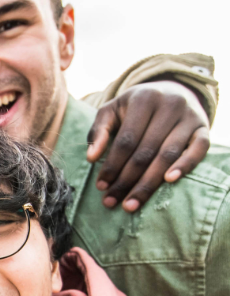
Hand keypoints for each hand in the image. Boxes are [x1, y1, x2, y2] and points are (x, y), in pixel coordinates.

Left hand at [87, 81, 209, 211]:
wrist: (171, 91)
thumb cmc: (135, 107)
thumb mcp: (112, 110)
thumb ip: (99, 131)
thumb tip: (91, 157)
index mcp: (145, 99)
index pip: (126, 140)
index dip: (112, 165)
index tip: (101, 186)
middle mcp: (170, 104)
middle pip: (145, 151)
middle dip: (126, 180)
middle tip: (111, 202)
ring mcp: (190, 117)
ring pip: (168, 155)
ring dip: (148, 183)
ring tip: (131, 204)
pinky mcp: (204, 128)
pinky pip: (198, 150)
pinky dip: (185, 166)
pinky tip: (169, 181)